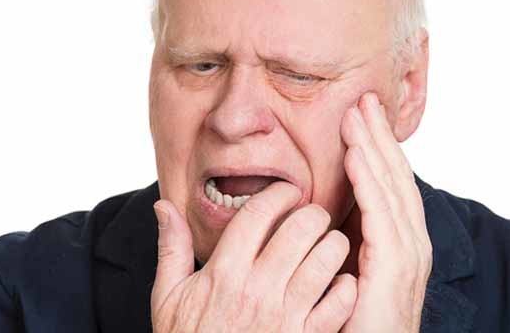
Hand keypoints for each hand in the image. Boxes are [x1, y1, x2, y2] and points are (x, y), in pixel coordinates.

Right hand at [151, 181, 357, 331]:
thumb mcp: (168, 297)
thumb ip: (171, 248)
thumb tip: (163, 205)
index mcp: (223, 273)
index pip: (257, 214)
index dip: (278, 193)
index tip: (287, 192)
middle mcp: (256, 290)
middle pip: (299, 229)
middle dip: (313, 213)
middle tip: (314, 215)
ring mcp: (285, 317)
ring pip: (326, 259)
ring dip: (334, 244)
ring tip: (331, 243)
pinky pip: (340, 302)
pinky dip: (346, 287)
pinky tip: (339, 282)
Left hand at [338, 92, 432, 332]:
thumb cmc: (352, 324)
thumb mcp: (349, 273)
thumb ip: (341, 241)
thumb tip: (321, 213)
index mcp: (400, 244)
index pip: (390, 185)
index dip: (377, 148)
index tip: (361, 115)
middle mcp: (411, 245)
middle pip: (396, 178)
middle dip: (380, 137)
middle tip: (364, 98)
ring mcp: (408, 257)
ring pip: (392, 188)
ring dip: (374, 148)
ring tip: (358, 114)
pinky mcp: (395, 271)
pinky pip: (381, 216)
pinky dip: (370, 182)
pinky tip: (355, 155)